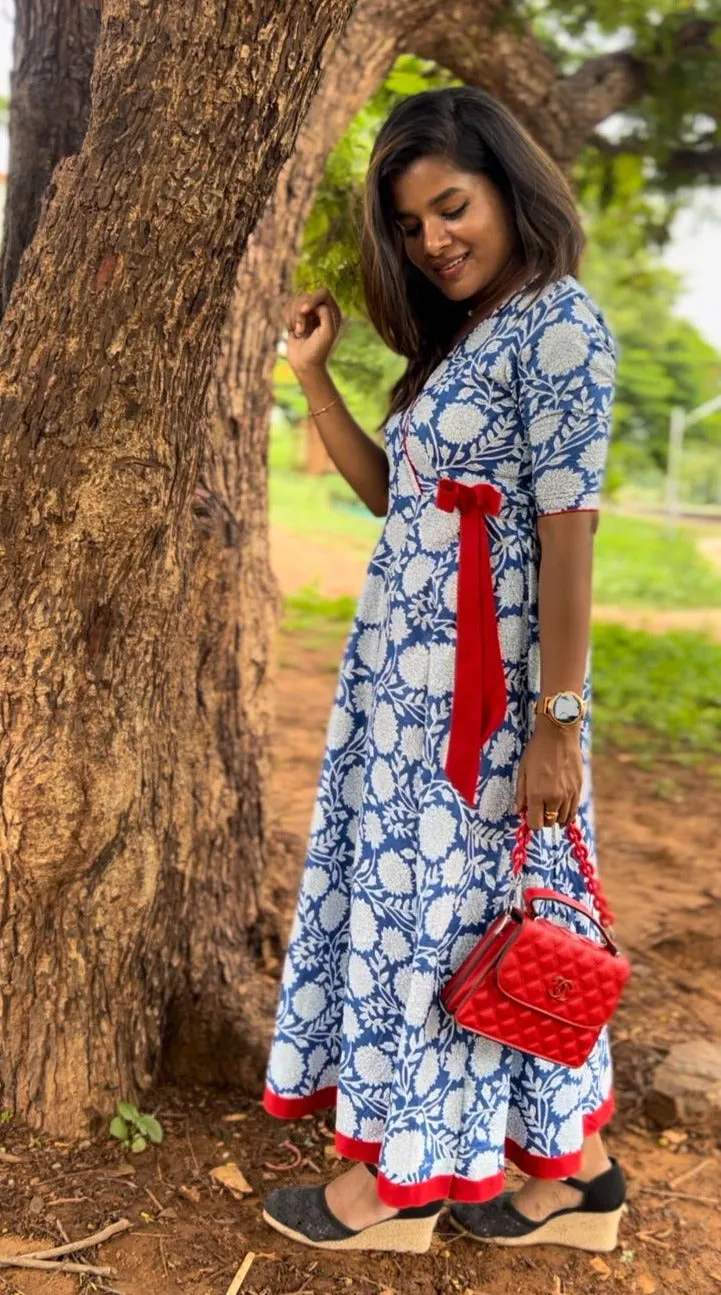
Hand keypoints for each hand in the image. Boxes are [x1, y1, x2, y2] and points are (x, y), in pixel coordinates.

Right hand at [284, 289, 342, 377]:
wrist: (305, 365)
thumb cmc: (318, 351)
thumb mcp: (327, 333)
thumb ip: (326, 314)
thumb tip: (316, 304)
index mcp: (333, 312)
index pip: (323, 292)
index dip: (312, 298)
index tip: (304, 310)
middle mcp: (321, 310)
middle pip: (305, 296)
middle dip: (299, 314)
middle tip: (301, 331)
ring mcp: (308, 313)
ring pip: (294, 301)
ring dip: (292, 318)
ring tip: (297, 333)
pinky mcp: (296, 317)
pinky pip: (287, 307)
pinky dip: (286, 320)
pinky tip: (292, 332)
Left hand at [514, 716, 582, 830]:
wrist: (559, 734)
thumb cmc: (536, 750)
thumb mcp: (522, 770)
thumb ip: (520, 794)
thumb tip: (517, 811)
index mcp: (536, 794)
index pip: (535, 824)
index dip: (531, 822)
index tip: (529, 814)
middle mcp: (554, 798)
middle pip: (548, 823)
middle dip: (542, 819)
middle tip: (538, 808)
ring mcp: (568, 795)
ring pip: (562, 819)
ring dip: (555, 817)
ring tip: (550, 807)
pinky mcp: (579, 789)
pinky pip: (574, 811)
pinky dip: (567, 813)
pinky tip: (562, 809)